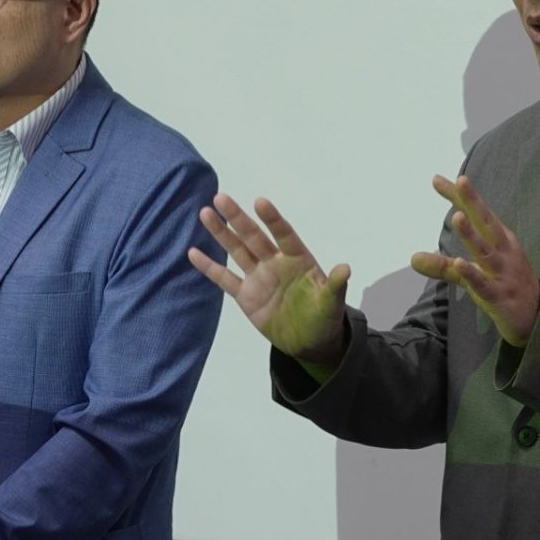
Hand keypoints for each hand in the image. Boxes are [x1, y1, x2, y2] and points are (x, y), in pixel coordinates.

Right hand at [190, 194, 350, 367]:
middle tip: (221, 198)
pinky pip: (225, 278)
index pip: (284, 234)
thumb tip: (346, 267)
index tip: (259, 202)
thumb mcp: (331, 303)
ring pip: (236, 250)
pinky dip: (209, 267)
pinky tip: (193, 252)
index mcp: (298, 259)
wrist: (309, 341)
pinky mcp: (245, 296)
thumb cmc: (324, 317)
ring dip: (221, 233)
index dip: (272, 219)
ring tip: (205, 213)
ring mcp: (258, 277)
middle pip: (254, 236)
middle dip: (238, 218)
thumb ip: (335, 285)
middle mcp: (275, 262)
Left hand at [410, 175, 539, 345]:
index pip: (477, 213)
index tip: (437, 179)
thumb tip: (412, 258)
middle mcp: (503, 251)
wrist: (538, 317)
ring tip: (456, 217)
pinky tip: (461, 264)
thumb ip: (443, 265)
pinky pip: (484, 284)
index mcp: (499, 240)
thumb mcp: (474, 273)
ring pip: (486, 251)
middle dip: (473, 202)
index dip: (459, 196)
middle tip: (461, 181)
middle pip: (487, 223)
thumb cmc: (505, 286)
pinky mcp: (500, 296)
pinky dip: (473, 274)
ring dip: (472, 234)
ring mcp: (503, 273)